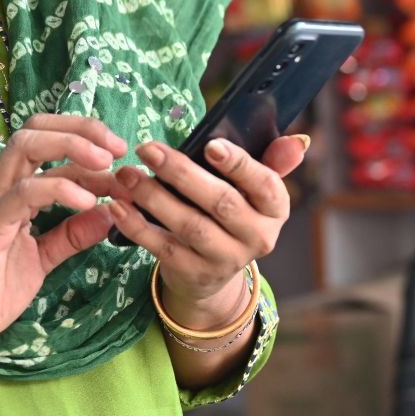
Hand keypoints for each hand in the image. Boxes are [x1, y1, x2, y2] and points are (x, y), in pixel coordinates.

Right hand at [0, 115, 126, 366]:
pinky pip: (24, 192)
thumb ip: (72, 234)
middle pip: (34, 129)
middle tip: (118, 148)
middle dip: (81, 129)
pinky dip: (59, 188)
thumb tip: (108, 213)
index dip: (86, 139)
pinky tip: (87, 201)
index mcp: (13, 189)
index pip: (46, 141)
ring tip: (106, 165)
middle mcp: (1, 186)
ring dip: (71, 146)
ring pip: (25, 146)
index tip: (121, 156)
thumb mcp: (44, 256)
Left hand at [107, 134, 307, 329]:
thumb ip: (270, 162)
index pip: (265, 185)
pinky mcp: (194, 274)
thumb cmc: (230, 211)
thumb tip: (296, 141)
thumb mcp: (253, 189)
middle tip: (148, 149)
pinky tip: (118, 206)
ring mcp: (226, 259)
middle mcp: (258, 237)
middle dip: (182, 173)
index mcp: (275, 209)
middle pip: (221, 203)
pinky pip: (163, 248)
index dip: (239, 165)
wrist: (213, 271)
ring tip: (126, 174)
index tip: (210, 144)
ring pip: (190, 226)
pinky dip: (137, 226)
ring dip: (154, 197)